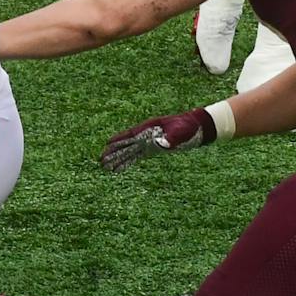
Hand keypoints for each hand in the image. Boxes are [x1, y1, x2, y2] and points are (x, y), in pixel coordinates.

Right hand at [98, 109, 217, 171]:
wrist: (195, 126)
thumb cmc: (187, 126)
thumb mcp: (181, 131)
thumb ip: (171, 137)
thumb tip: (161, 144)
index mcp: (149, 128)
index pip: (130, 135)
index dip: (118, 140)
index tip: (107, 144)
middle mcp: (145, 135)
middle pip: (125, 145)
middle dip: (113, 153)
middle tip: (100, 161)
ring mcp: (148, 142)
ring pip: (129, 152)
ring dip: (117, 160)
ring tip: (105, 167)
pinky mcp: (153, 149)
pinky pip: (136, 157)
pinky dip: (127, 163)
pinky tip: (120, 169)